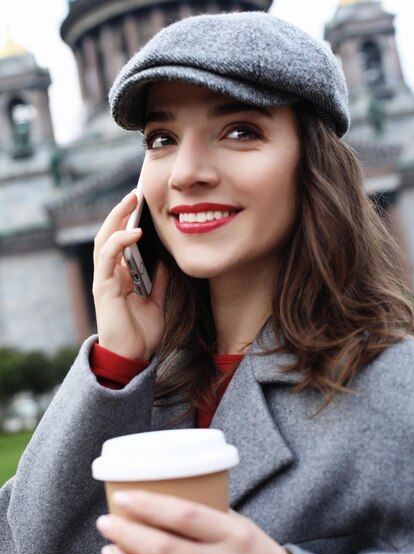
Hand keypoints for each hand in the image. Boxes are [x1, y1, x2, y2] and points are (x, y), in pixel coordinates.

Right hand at [93, 191, 168, 359]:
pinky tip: (135, 233)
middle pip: (109, 234)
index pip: (121, 241)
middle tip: (136, 193)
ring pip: (104, 240)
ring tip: (131, 200)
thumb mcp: (157, 299)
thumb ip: (158, 278)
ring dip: (116, 218)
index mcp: (121, 275)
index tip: (143, 203)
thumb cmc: (142, 331)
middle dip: (121, 212)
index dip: (129, 221)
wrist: (134, 356)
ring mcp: (105, 279)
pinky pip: (108, 258)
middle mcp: (110, 274)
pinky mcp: (103, 287)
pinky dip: (119, 242)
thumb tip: (165, 256)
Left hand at [96, 490, 293, 553]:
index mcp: (233, 535)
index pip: (183, 515)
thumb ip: (207, 517)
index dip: (147, 505)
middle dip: (125, 534)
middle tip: (106, 524)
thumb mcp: (241, 527)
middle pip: (161, 549)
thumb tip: (162, 500)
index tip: (123, 498)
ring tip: (109, 553)